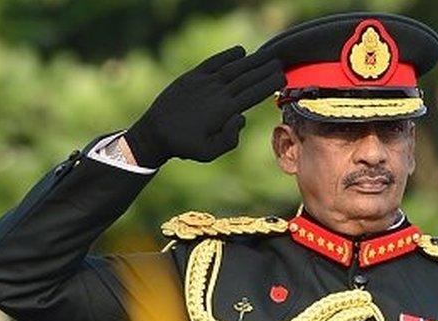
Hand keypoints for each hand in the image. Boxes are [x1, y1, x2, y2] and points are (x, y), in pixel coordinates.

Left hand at [125, 46, 284, 167]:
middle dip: (264, 69)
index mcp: (224, 110)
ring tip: (267, 55)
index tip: (282, 77)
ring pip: (233, 68)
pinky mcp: (192, 77)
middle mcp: (216, 92)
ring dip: (251, 61)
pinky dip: (227, 56)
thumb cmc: (185, 146)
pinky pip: (213, 63)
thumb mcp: (210, 153)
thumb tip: (240, 118)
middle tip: (280, 62)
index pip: (252, 94)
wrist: (155, 132)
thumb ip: (230, 139)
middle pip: (246, 78)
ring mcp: (204, 82)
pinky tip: (240, 51)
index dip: (268, 84)